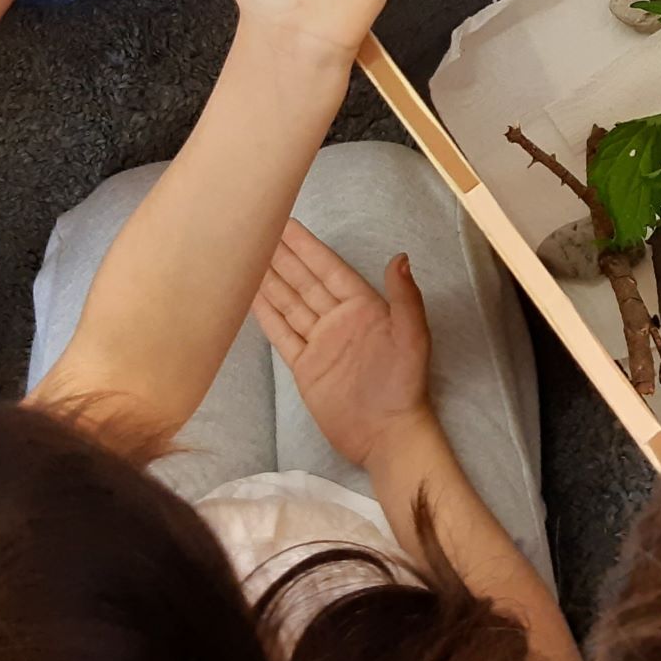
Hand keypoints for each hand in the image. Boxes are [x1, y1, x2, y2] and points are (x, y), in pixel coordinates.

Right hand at [254, 219, 434, 467]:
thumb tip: (400, 256)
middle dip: (283, 257)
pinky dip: (266, 314)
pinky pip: (282, 334)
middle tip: (259, 229)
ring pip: (290, 304)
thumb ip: (405, 298)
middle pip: (305, 282)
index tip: (288, 224)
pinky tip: (251, 296)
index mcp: (364, 307)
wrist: (387, 435)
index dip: (308, 248)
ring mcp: (320, 342)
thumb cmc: (404, 385)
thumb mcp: (412, 338)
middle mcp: (339, 319)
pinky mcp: (305, 366)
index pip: (329, 269)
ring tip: (249, 256)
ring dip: (271, 280)